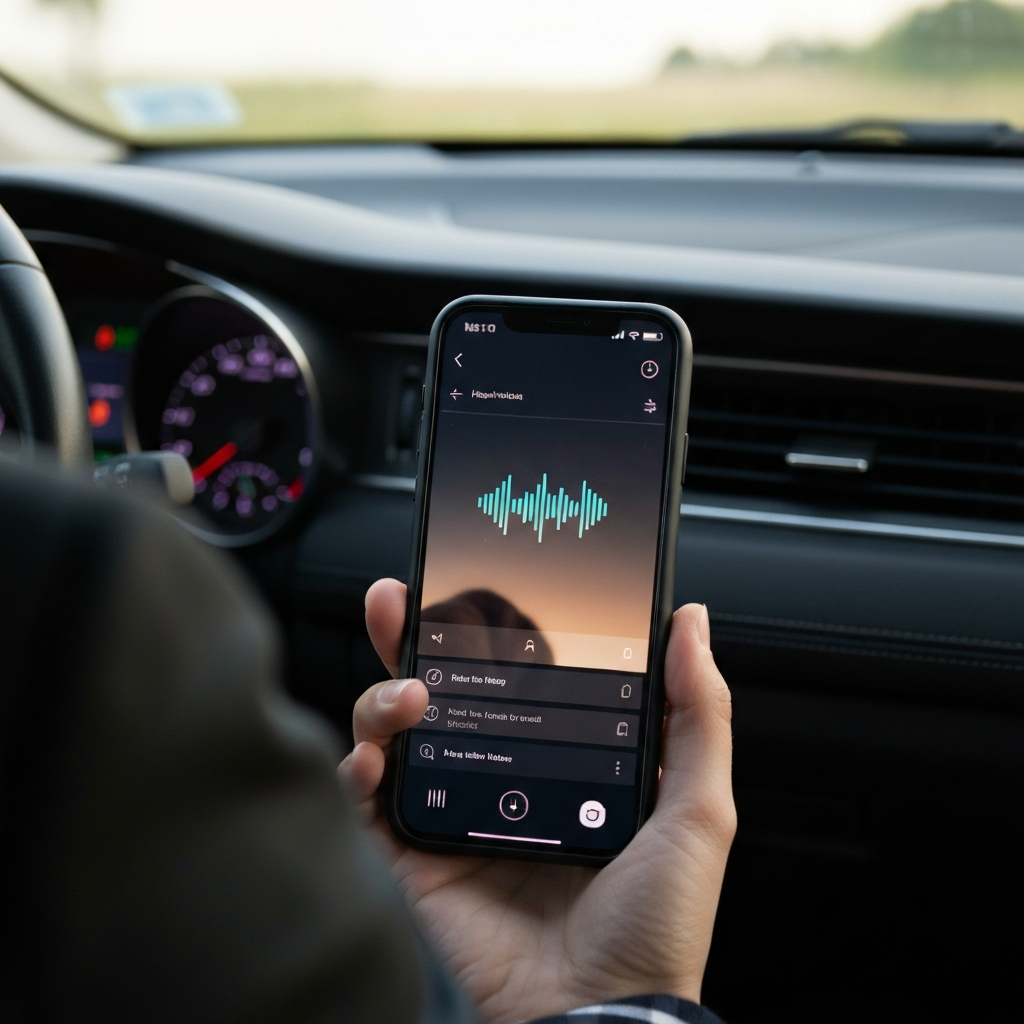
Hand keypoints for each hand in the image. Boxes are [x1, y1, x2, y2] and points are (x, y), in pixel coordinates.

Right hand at [340, 579, 735, 1023]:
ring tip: (410, 696)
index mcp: (559, 761)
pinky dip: (356, 770)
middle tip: (398, 600)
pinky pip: (366, 804)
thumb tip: (690, 623)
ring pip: (394, 734)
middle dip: (410, 640)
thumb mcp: (697, 810)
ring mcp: (454, 816)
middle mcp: (501, 780)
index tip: (472, 587)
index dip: (485, 633)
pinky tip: (372, 758)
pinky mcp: (415, 860)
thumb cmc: (657, 923)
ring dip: (384, 699)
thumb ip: (698, 713)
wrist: (601, 1014)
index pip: (513, 679)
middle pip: (442, 692)